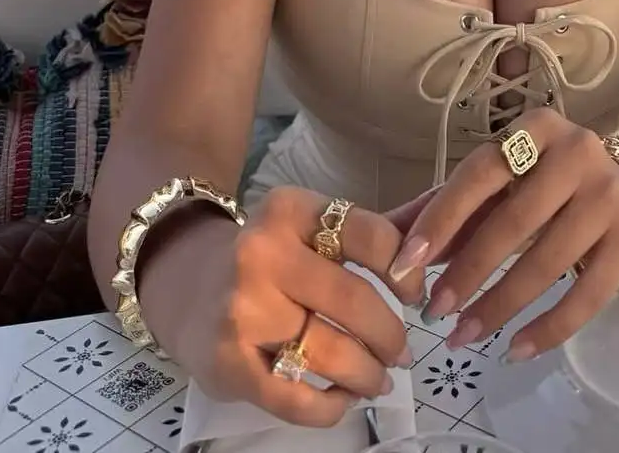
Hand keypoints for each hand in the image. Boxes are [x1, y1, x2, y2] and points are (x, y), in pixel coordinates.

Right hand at [165, 187, 415, 427]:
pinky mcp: (229, 365)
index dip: (406, 271)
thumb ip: (372, 234)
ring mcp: (242, 312)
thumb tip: (435, 236)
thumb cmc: (267, 258)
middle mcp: (262, 255)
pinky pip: (297, 400)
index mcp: (290, 210)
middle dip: (392, 335)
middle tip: (402, 351)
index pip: (370, 235)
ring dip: (370, 375)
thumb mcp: (309, 228)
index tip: (415, 294)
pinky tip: (343, 399)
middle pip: (355, 301)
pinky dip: (332, 408)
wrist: (184, 286)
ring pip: (332, 354)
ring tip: (379, 378)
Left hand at [388, 110, 618, 361]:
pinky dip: (548, 329)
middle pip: (514, 222)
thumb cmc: (550, 185)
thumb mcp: (501, 182)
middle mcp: (577, 153)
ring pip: (546, 263)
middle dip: (467, 272)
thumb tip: (384, 238)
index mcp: (536, 129)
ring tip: (462, 335)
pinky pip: (586, 297)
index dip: (441, 219)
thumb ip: (446, 206)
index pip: (479, 174)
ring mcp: (609, 197)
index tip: (406, 264)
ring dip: (499, 306)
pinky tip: (516, 350)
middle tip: (433, 312)